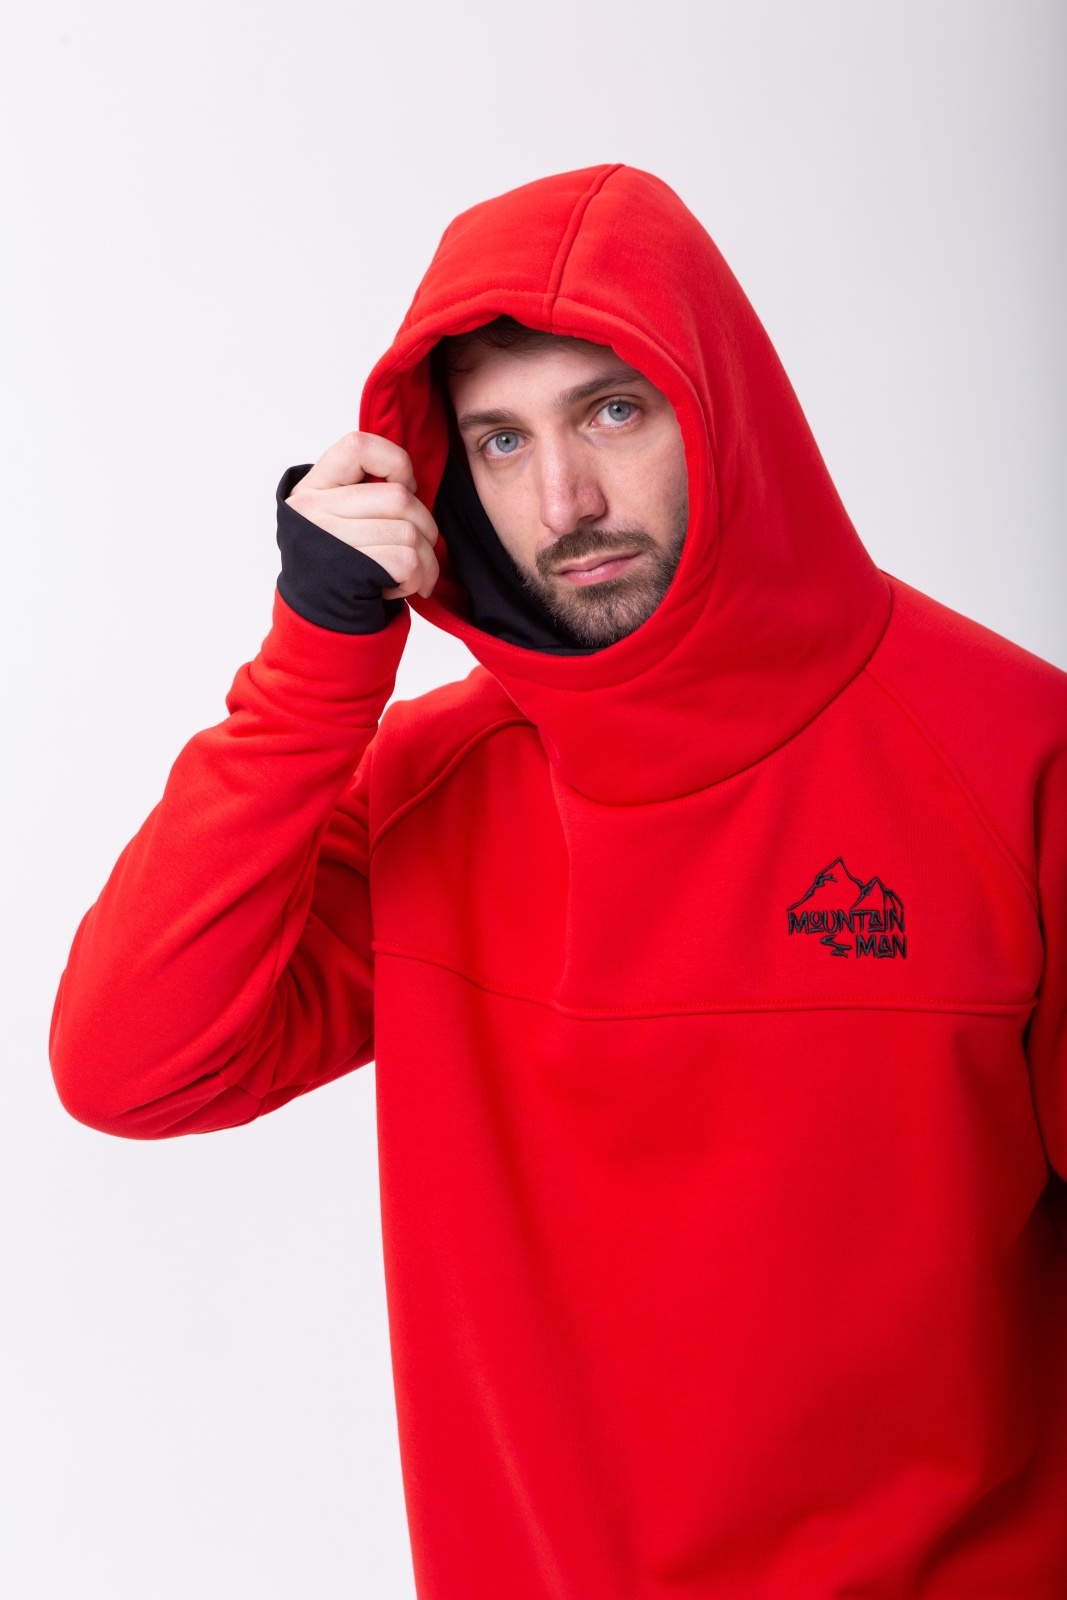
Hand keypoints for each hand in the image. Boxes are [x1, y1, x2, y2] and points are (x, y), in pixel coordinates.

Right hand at [285, 432, 439, 599]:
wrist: (319, 619)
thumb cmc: (340, 564)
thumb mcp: (336, 517)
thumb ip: (363, 491)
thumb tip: (412, 484)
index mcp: (312, 487)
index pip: (359, 447)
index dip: (395, 462)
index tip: (404, 488)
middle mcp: (312, 510)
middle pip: (399, 498)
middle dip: (426, 526)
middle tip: (420, 546)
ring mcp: (329, 540)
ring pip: (410, 533)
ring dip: (425, 560)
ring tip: (409, 573)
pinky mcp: (350, 571)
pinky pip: (408, 562)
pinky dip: (416, 579)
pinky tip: (399, 587)